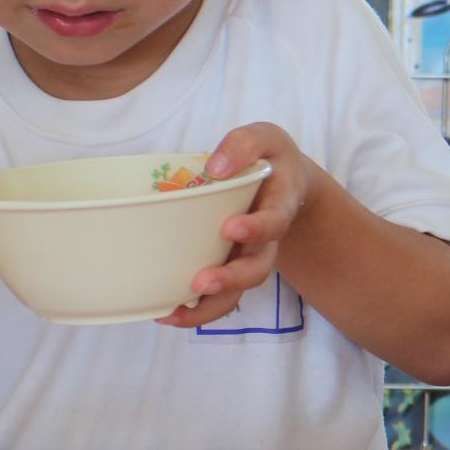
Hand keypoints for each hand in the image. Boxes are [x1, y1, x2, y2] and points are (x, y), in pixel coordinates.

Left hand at [157, 123, 315, 328]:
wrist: (285, 184)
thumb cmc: (269, 158)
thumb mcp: (265, 137)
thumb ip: (245, 144)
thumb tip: (215, 167)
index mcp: (278, 206)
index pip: (275, 222)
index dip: (256, 229)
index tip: (231, 227)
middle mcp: (265, 241)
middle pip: (257, 270)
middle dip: (231, 279)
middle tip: (202, 282)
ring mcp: (246, 258)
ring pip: (237, 292)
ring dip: (208, 305)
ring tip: (174, 311)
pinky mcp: (227, 266)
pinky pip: (216, 297)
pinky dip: (193, 309)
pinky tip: (164, 312)